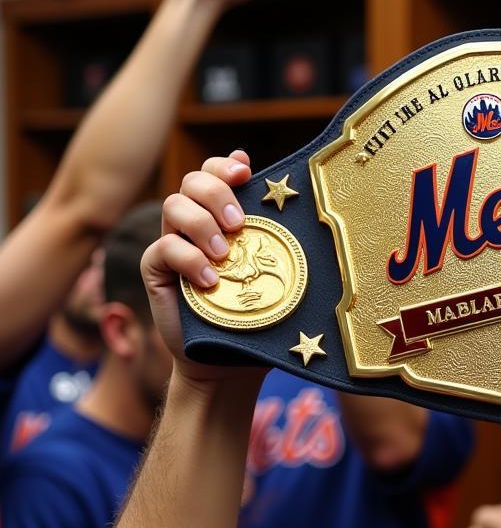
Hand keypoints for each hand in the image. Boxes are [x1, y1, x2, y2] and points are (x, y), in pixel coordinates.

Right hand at [142, 149, 266, 383]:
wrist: (228, 362)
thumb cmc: (259, 317)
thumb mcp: (277, 278)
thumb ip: (284, 246)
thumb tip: (316, 217)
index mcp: (225, 217)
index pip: (217, 172)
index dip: (226, 165)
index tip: (245, 172)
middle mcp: (196, 224)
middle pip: (193, 180)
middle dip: (216, 192)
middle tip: (239, 224)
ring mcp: (174, 244)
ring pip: (173, 204)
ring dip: (202, 224)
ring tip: (225, 255)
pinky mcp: (157, 269)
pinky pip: (164, 247)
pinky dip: (189, 259)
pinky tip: (211, 281)